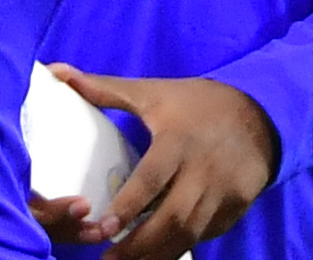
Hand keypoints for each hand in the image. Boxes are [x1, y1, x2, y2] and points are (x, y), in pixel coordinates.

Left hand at [42, 69, 279, 259]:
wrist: (258, 113)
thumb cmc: (195, 103)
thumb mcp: (151, 92)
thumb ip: (103, 89)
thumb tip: (54, 72)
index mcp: (178, 140)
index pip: (151, 179)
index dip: (128, 206)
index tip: (103, 227)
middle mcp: (204, 169)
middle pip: (172, 218)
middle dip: (139, 244)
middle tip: (108, 258)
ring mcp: (224, 191)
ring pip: (190, 232)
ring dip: (158, 252)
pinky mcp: (238, 206)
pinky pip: (207, 233)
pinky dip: (182, 244)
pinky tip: (158, 252)